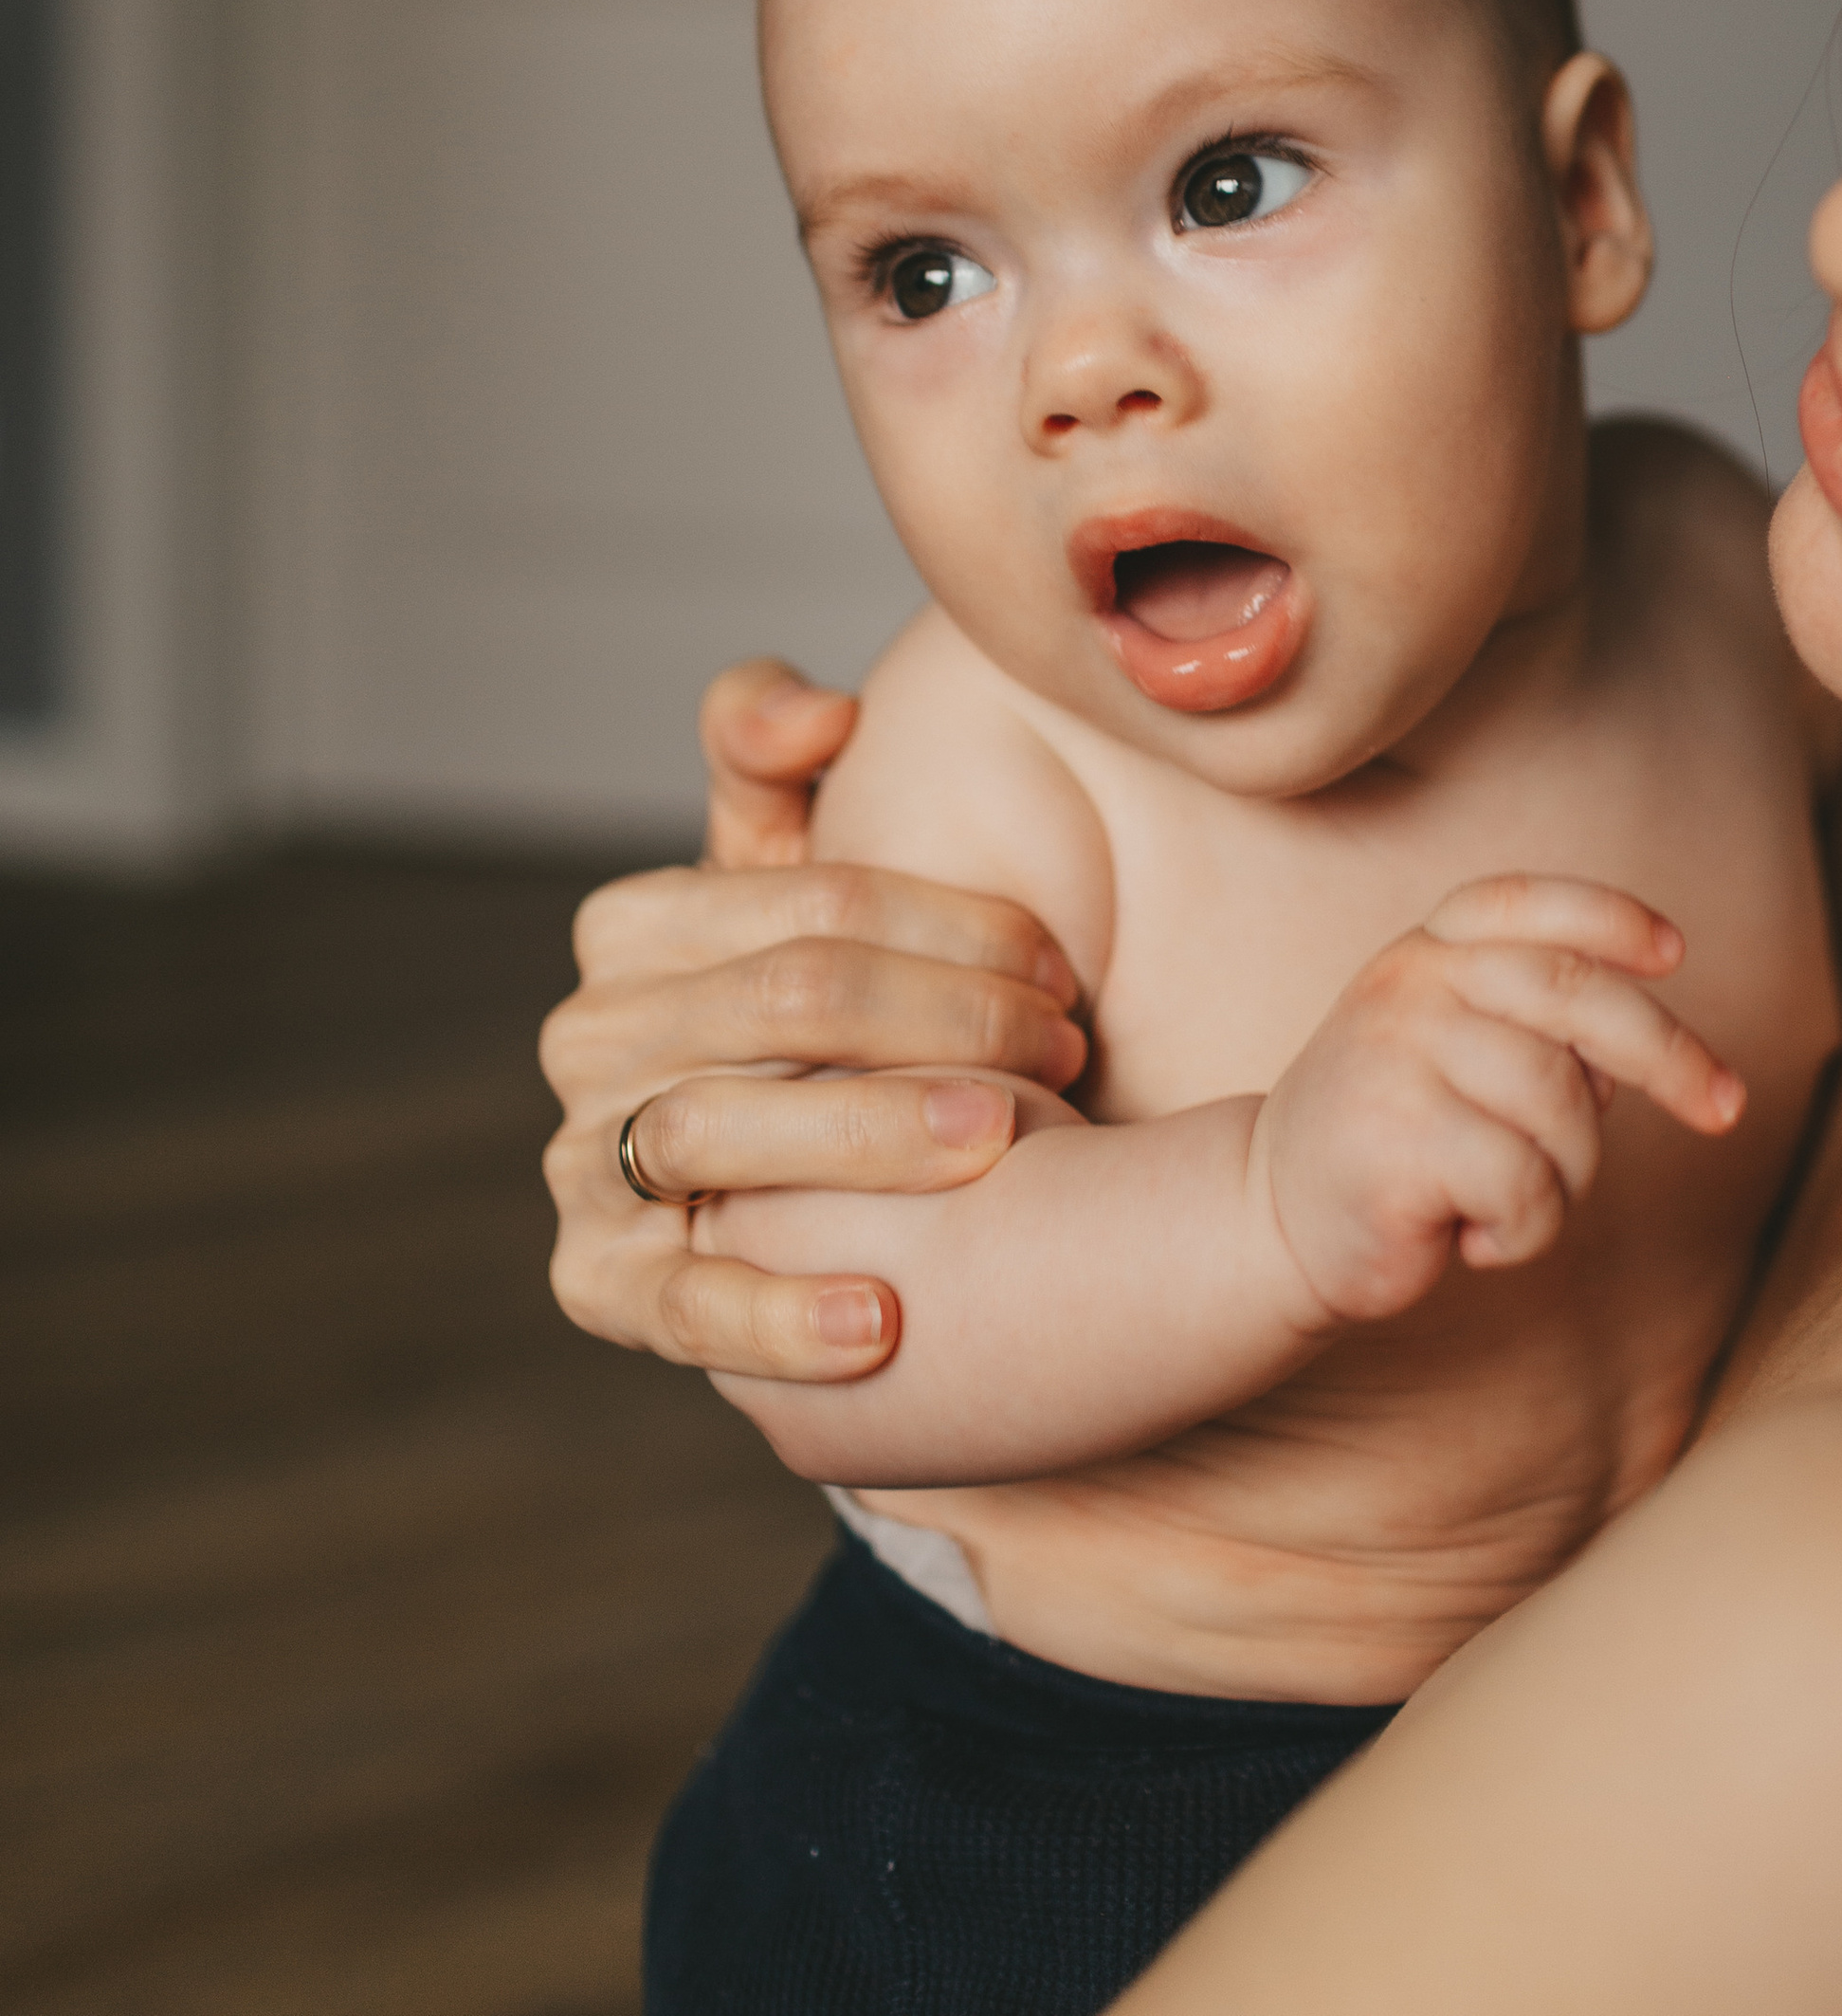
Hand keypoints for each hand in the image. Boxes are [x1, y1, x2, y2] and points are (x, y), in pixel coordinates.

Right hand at [540, 658, 1087, 1380]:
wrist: (786, 1190)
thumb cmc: (810, 1014)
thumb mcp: (788, 876)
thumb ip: (773, 753)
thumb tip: (819, 714)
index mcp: (632, 924)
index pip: (813, 902)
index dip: (953, 924)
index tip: (1062, 966)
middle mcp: (588, 1036)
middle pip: (783, 1001)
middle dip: (944, 1018)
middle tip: (1065, 1053)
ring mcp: (581, 1162)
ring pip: (720, 1127)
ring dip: (870, 1134)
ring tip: (1000, 1139)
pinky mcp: (599, 1287)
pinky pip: (682, 1302)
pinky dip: (779, 1315)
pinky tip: (883, 1323)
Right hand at [1253, 876, 1744, 1324]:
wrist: (1269, 1217)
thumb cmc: (1393, 1137)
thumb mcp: (1457, 1057)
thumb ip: (1538, 1036)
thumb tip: (1634, 1066)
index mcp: (1427, 949)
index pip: (1528, 904)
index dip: (1611, 918)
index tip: (1675, 953)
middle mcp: (1411, 982)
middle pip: (1578, 997)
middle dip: (1672, 1054)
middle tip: (1727, 1109)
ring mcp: (1397, 1051)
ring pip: (1564, 1106)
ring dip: (1568, 1176)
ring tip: (1509, 1201)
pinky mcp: (1396, 1135)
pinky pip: (1527, 1183)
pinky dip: (1526, 1230)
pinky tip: (1473, 1236)